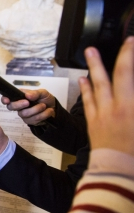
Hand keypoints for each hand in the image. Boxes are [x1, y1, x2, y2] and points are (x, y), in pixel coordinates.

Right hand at [1, 89, 55, 125]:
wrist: (55, 109)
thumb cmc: (46, 99)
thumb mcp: (43, 93)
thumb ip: (35, 93)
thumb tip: (27, 95)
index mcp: (20, 96)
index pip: (7, 97)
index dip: (4, 99)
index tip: (7, 100)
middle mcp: (19, 106)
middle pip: (11, 107)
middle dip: (19, 105)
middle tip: (27, 103)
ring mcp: (23, 114)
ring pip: (24, 114)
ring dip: (36, 109)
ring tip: (44, 106)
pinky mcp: (29, 121)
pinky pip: (33, 119)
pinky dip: (43, 115)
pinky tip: (48, 111)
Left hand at [79, 37, 133, 156]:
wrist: (118, 171)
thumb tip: (129, 92)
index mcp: (131, 106)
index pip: (129, 74)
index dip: (130, 56)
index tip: (132, 42)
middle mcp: (117, 107)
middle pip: (118, 75)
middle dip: (119, 56)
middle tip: (121, 41)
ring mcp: (104, 113)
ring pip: (98, 85)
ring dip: (95, 67)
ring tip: (90, 52)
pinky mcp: (94, 122)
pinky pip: (88, 101)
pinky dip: (86, 89)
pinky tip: (83, 79)